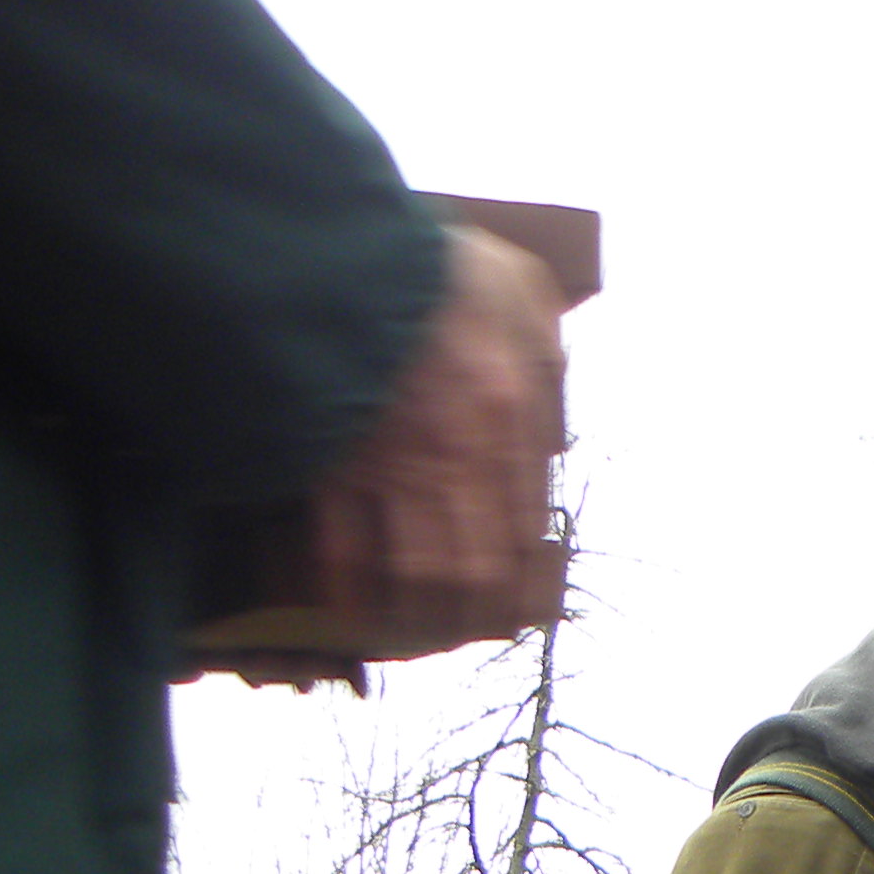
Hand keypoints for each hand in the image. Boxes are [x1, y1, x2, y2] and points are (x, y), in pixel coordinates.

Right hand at [306, 225, 567, 661]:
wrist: (330, 238)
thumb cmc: (433, 260)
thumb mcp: (523, 297)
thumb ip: (544, 367)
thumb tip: (550, 434)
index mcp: (511, 420)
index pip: (526, 530)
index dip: (516, 580)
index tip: (504, 601)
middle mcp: (458, 458)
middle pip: (476, 576)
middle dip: (469, 620)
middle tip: (455, 632)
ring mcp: (388, 467)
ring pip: (412, 578)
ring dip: (411, 619)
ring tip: (405, 635)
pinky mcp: (324, 464)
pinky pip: (335, 554)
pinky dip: (338, 593)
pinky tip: (339, 610)